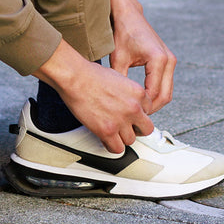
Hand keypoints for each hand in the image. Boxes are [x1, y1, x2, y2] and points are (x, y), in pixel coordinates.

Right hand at [33, 40, 153, 153]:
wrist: (75, 78)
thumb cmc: (90, 74)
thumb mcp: (118, 77)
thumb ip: (127, 91)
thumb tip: (126, 99)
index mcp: (138, 92)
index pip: (148, 110)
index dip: (138, 113)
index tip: (131, 115)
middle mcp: (133, 107)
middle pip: (146, 129)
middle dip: (137, 128)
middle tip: (127, 127)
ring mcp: (121, 121)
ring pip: (131, 140)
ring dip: (122, 137)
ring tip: (113, 132)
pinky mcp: (107, 131)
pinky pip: (117, 148)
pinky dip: (111, 146)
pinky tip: (106, 139)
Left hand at [108, 0, 176, 113]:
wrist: (128, 15)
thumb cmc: (122, 33)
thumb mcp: (117, 59)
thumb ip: (120, 81)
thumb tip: (118, 103)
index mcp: (158, 59)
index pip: (154, 93)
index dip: (143, 107)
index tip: (131, 115)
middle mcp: (168, 60)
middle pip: (165, 95)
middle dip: (151, 109)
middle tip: (136, 117)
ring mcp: (170, 60)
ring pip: (167, 91)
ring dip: (155, 102)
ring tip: (138, 110)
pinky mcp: (167, 60)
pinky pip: (165, 83)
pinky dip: (156, 93)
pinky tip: (142, 99)